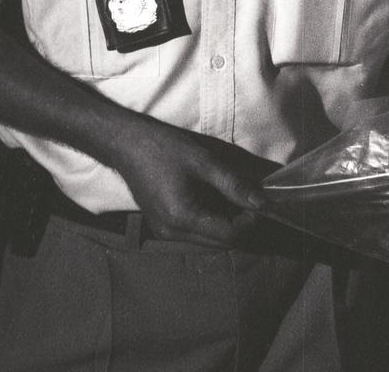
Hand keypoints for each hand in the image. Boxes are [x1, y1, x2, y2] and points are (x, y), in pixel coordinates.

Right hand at [112, 115, 275, 246]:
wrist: (128, 144)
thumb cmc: (165, 149)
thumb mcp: (204, 162)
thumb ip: (233, 184)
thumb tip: (261, 202)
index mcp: (183, 219)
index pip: (229, 236)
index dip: (250, 222)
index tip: (258, 201)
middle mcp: (172, 234)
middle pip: (219, 243)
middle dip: (239, 224)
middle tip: (248, 198)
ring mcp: (164, 232)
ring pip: (207, 241)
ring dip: (225, 224)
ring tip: (231, 197)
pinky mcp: (161, 226)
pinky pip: (193, 233)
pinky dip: (209, 221)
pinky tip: (212, 199)